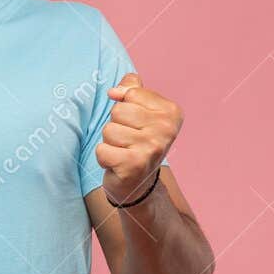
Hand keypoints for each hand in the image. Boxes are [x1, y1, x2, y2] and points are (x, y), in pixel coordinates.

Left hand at [96, 73, 180, 205]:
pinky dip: (104, 157)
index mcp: (171, 112)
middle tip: (127, 141)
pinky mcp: (134, 165)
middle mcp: (166, 129)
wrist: (137, 182)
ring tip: (122, 152)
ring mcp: (152, 147)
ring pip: (109, 130)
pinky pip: (102, 150)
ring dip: (110, 142)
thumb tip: (115, 90)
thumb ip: (132, 90)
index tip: (136, 125)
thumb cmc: (136, 142)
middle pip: (118, 111)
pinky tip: (117, 163)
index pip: (130, 94)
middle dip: (116, 125)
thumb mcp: (140, 111)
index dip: (125, 108)